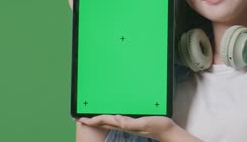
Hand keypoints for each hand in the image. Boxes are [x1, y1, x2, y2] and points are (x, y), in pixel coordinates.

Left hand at [77, 115, 198, 141]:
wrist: (166, 130)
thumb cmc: (157, 126)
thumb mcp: (144, 123)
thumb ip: (130, 123)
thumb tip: (117, 119)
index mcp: (124, 124)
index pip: (103, 121)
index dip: (91, 119)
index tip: (80, 118)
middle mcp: (123, 124)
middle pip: (103, 122)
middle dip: (91, 119)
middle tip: (80, 117)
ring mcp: (127, 124)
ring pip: (108, 121)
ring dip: (98, 118)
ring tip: (90, 116)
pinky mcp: (132, 122)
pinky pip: (116, 119)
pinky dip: (109, 117)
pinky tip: (110, 115)